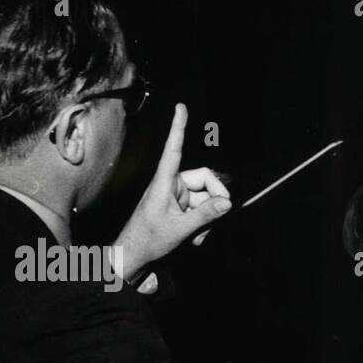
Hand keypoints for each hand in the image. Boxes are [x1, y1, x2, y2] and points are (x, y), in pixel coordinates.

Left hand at [114, 104, 231, 278]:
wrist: (135, 256)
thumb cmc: (148, 240)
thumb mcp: (180, 229)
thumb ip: (205, 215)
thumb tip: (227, 203)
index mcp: (165, 182)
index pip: (174, 149)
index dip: (179, 127)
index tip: (181, 107)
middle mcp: (172, 185)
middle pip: (205, 180)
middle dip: (215, 199)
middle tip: (221, 215)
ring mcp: (177, 197)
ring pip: (206, 199)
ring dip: (208, 219)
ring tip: (197, 237)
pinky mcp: (180, 209)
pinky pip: (201, 210)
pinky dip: (203, 224)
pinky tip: (195, 238)